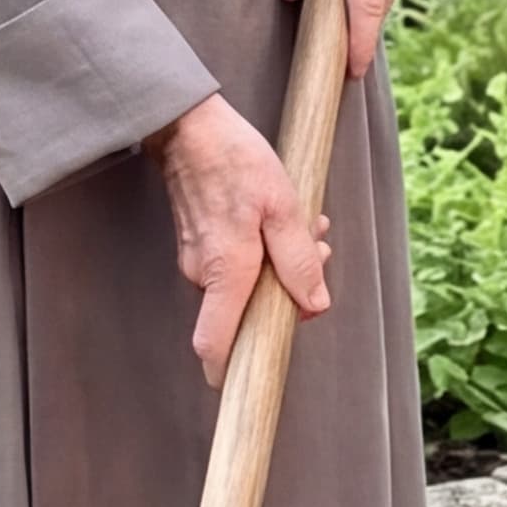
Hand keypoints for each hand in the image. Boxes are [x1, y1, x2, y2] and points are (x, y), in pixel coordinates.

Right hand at [149, 92, 330, 385]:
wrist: (188, 126)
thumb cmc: (235, 160)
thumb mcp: (283, 206)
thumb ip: (298, 260)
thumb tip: (314, 304)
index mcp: (226, 273)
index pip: (214, 344)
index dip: (229, 370)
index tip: (250, 380)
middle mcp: (204, 275)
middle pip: (246, 311)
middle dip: (288, 289)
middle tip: (317, 248)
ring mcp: (196, 260)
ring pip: (245, 284)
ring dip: (280, 262)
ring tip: (304, 221)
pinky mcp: (197, 244)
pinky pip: (234, 264)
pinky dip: (262, 249)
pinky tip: (281, 216)